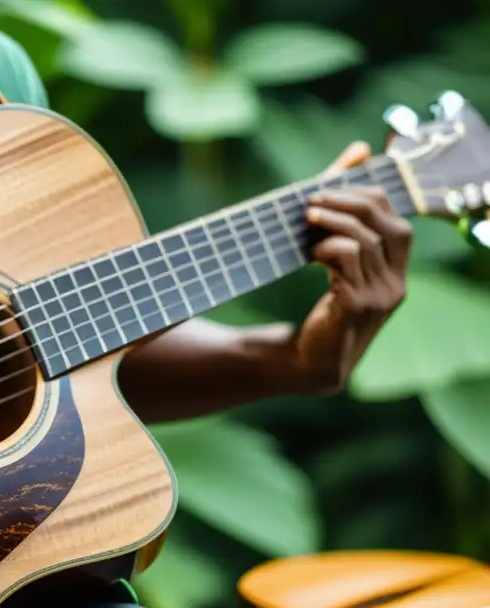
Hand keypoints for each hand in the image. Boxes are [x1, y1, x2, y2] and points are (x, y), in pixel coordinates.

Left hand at [291, 141, 413, 392]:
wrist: (305, 362)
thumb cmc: (320, 305)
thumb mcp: (335, 259)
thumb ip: (344, 211)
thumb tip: (359, 149)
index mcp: (396, 271)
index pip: (396, 220)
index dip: (368, 198)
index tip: (330, 191)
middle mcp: (396, 283)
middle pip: (387, 224)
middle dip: (349, 203)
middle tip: (313, 199)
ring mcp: (380, 296)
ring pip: (366, 240)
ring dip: (333, 222)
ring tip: (306, 219)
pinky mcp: (358, 306)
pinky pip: (349, 260)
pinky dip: (328, 247)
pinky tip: (310, 253)